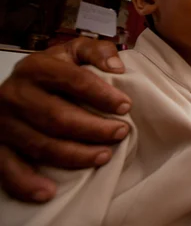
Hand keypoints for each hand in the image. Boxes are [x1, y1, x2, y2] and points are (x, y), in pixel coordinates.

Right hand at [0, 38, 130, 202]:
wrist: (15, 87)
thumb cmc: (53, 72)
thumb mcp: (72, 52)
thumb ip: (95, 51)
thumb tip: (117, 67)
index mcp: (36, 67)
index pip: (73, 81)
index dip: (102, 95)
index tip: (126, 106)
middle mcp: (15, 94)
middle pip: (58, 117)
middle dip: (95, 129)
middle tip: (121, 133)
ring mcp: (3, 123)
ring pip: (42, 145)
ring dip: (76, 155)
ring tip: (105, 156)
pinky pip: (8, 169)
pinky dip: (28, 183)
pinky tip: (50, 191)